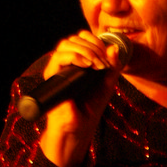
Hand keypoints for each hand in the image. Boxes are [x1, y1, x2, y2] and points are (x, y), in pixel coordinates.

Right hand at [39, 30, 125, 166]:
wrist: (78, 128)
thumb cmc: (90, 108)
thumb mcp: (107, 85)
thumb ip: (112, 67)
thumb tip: (114, 47)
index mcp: (79, 61)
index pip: (82, 38)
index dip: (96, 41)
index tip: (107, 55)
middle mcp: (66, 62)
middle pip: (75, 38)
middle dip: (93, 46)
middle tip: (103, 63)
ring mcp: (58, 68)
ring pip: (66, 43)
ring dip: (86, 50)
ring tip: (96, 65)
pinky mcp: (52, 76)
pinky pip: (59, 57)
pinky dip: (75, 56)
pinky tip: (87, 65)